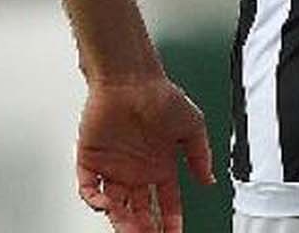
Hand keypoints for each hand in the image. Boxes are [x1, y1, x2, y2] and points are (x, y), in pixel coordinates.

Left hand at [76, 76, 213, 231]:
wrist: (130, 80)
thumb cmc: (161, 95)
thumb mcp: (192, 126)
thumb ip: (200, 156)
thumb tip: (209, 180)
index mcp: (161, 165)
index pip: (167, 202)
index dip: (171, 221)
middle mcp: (137, 171)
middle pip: (141, 211)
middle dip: (146, 228)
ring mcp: (114, 168)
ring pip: (116, 206)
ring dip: (122, 222)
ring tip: (131, 232)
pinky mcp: (92, 161)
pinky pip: (89, 189)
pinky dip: (94, 201)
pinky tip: (105, 206)